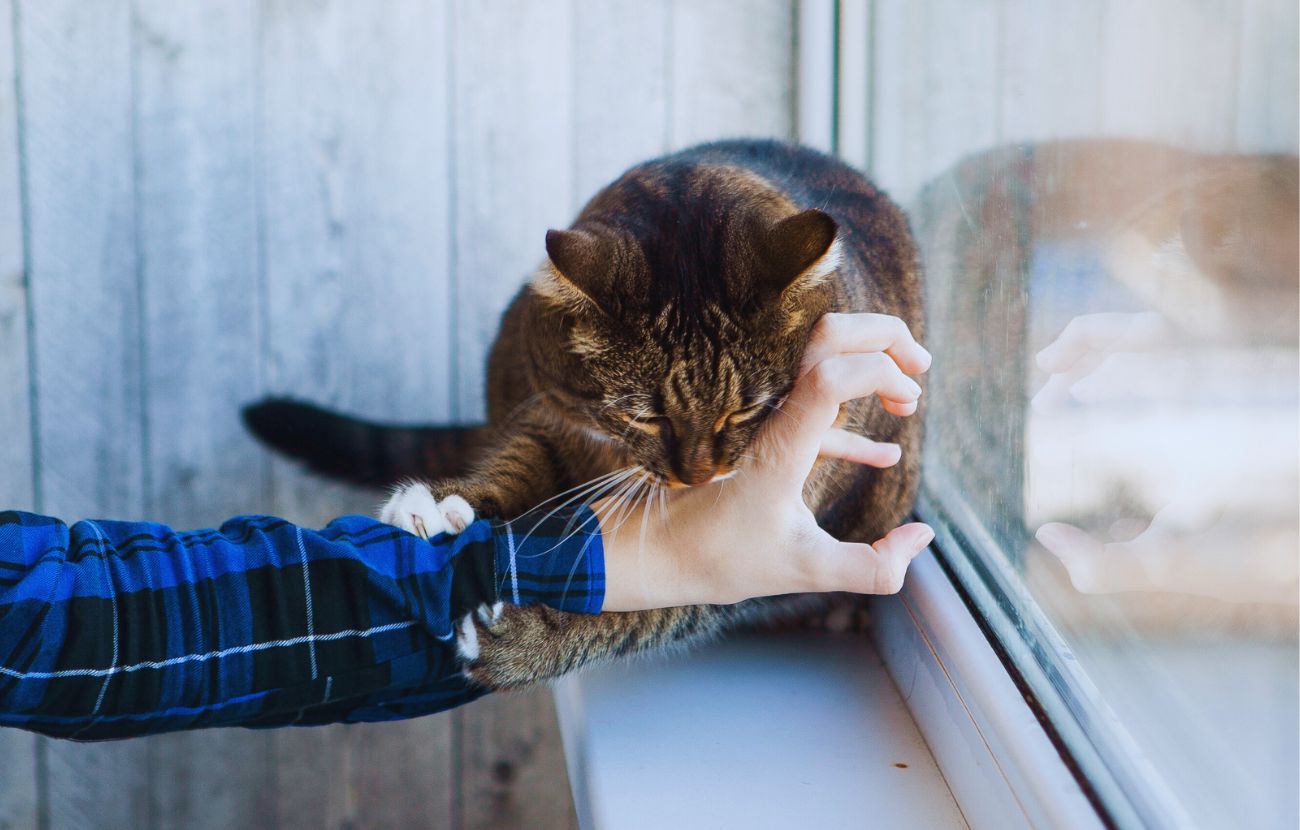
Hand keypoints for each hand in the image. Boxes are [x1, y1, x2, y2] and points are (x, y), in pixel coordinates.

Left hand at [598, 313, 933, 611]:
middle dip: (883, 337)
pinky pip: (808, 410)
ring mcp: (762, 416)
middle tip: (921, 368)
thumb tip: (923, 538)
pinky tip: (885, 452)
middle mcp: (769, 414)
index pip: (833, 372)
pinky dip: (850, 419)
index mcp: (780, 442)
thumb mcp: (806, 571)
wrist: (654, 551)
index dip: (881, 372)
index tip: (908, 403)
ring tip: (908, 403)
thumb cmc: (720, 560)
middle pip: (827, 335)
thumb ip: (873, 567)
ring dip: (868, 365)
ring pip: (816, 357)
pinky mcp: (759, 434)